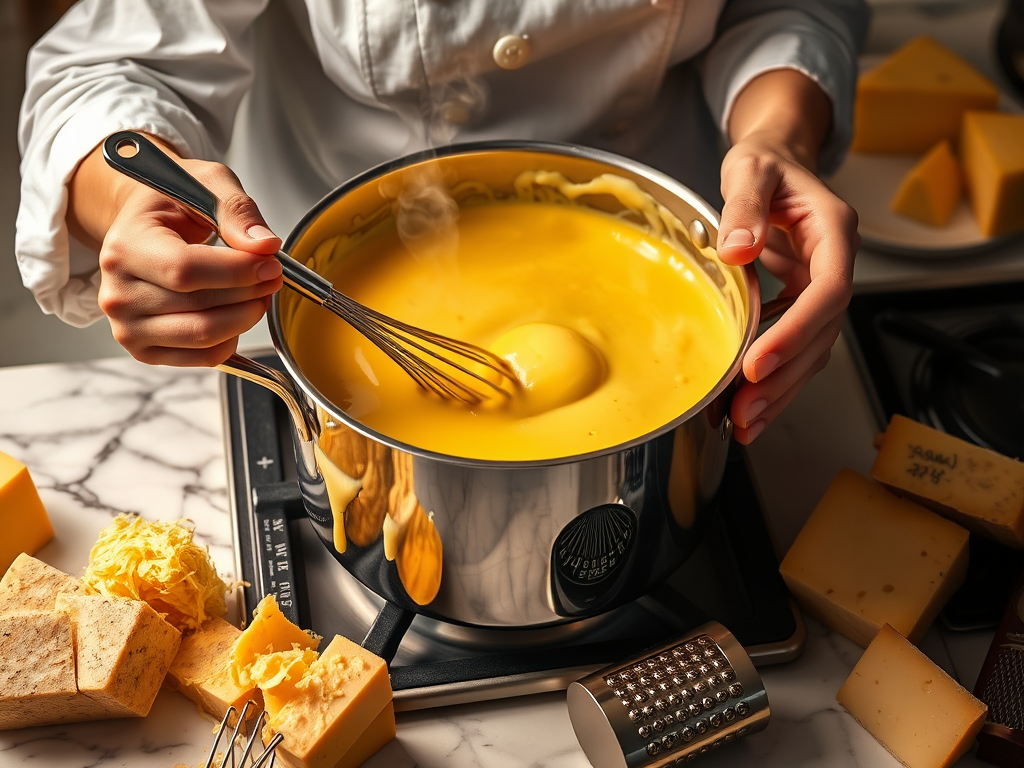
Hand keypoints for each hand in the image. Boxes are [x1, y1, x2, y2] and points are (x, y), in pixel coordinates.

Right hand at [68, 138, 283, 366]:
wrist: (143, 226)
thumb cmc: (172, 205)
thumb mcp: (205, 185)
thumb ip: (236, 211)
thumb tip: (264, 245)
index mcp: (124, 246)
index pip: (185, 271)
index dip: (237, 272)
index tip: (270, 263)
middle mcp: (117, 292)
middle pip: (201, 307)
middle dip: (251, 292)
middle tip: (272, 275)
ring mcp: (128, 327)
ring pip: (205, 336)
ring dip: (246, 316)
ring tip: (258, 292)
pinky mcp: (144, 350)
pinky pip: (204, 357)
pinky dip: (232, 338)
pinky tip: (235, 313)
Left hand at [718, 71, 859, 443]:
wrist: (774, 163)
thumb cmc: (766, 164)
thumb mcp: (751, 169)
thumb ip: (744, 205)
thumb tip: (736, 250)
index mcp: (834, 232)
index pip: (828, 291)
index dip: (797, 330)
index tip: (759, 361)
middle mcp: (835, 266)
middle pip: (823, 333)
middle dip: (785, 376)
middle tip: (745, 410)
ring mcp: (819, 289)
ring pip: (812, 351)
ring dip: (781, 390)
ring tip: (743, 422)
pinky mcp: (800, 305)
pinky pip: (794, 348)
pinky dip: (773, 380)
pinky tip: (745, 407)